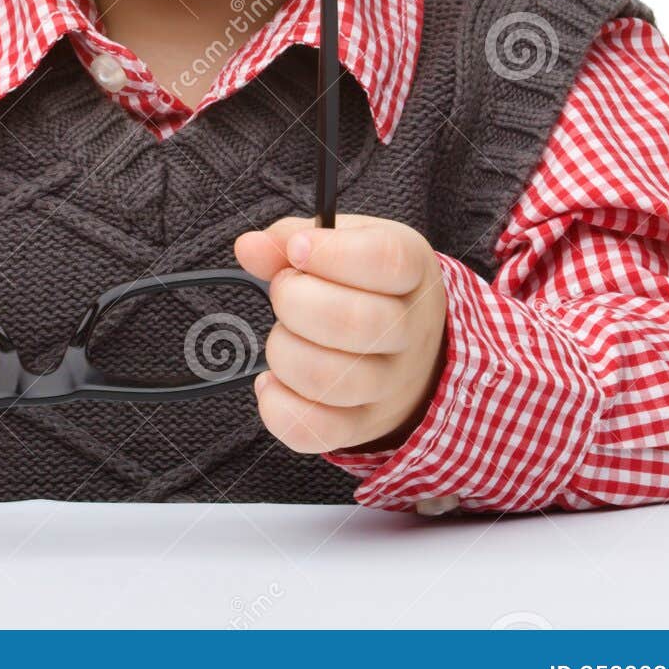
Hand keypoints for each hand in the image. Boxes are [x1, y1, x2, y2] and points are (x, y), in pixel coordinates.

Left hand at [234, 214, 447, 456]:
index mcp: (411, 271)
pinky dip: (278, 406)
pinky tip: (273, 382)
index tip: (299, 249)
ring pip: (329, 378)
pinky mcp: (362, 425)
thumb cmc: (370, 287)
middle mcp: (409, 331)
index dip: (332, 254)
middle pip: (354, 322)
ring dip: (284, 351)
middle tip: (284, 290)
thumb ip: (293, 238)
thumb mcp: (345, 245)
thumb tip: (249, 247)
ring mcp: (389, 385)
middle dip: (295, 301)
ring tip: (284, 335)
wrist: (418, 352)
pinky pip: (316, 430)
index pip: (386, 259)